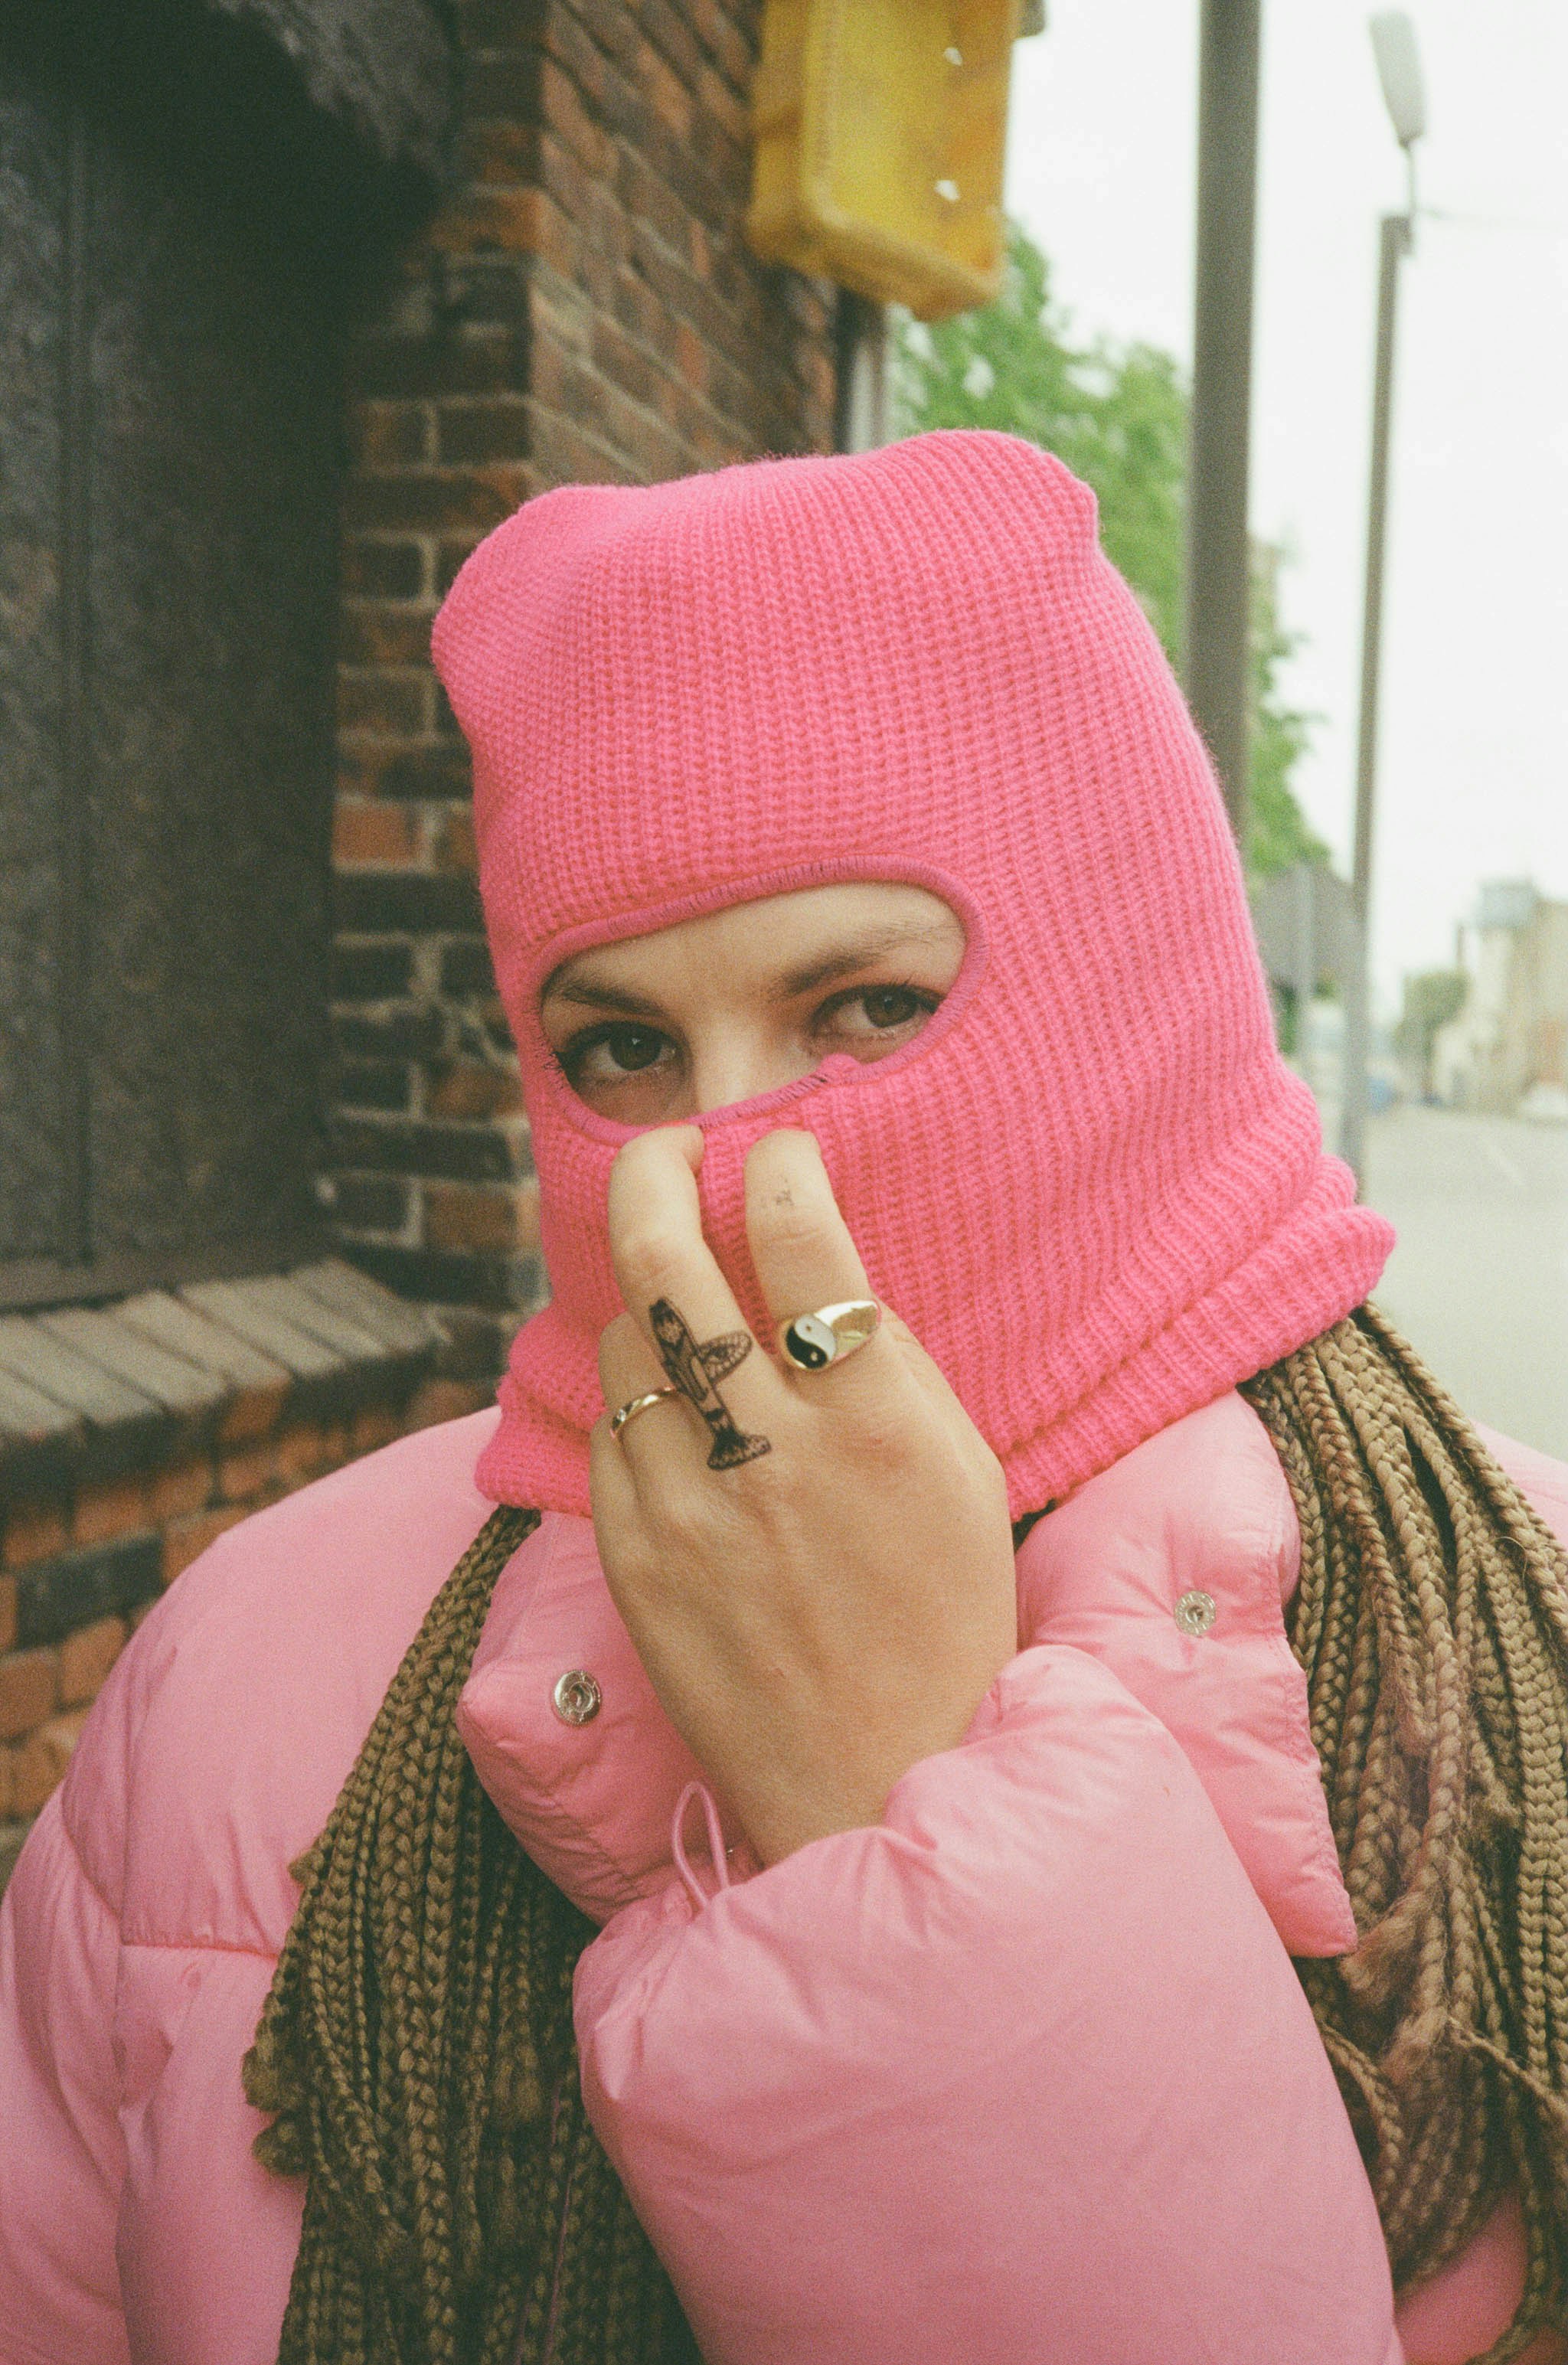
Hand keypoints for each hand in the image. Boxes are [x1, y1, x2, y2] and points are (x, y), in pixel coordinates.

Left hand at [588, 1125, 1017, 1866]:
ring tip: (690, 1310)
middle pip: (663, 1259)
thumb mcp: (964, 1471)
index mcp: (875, 1425)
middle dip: (652, 1169)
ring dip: (651, 1300)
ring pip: (622, 1338)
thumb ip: (890, 1359)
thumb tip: (815, 1254)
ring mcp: (684, 1509)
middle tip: (669, 1146)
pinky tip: (676, 1406)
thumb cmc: (944, 1615)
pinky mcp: (628, 1558)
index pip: (800, 1236)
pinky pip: (608, 1429)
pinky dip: (637, 1396)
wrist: (880, 1777)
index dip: (779, 1162)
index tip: (777, 1150)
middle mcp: (770, 1455)